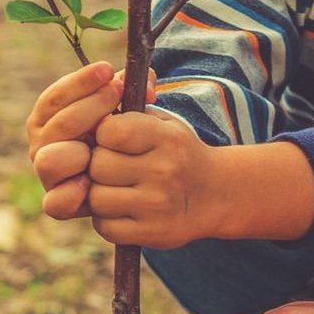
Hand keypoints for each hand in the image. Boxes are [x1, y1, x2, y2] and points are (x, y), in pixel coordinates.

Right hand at [29, 61, 122, 220]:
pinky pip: (54, 204)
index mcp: (49, 118)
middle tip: (117, 93)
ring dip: (74, 150)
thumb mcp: (123, 109)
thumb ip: (131, 91)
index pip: (55, 97)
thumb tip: (148, 81)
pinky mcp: (59, 203)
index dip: (79, 82)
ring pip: (49, 161)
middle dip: (89, 106)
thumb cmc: (118, 135)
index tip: (106, 70)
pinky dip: (68, 194)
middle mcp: (43, 145)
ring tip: (100, 143)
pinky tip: (88, 183)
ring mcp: (49, 175)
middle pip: (58, 125)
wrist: (124, 177)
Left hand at [87, 90, 227, 249]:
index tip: (113, 138)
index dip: (104, 133)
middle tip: (113, 165)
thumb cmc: (177, 152)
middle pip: (99, 165)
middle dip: (99, 164)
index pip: (110, 131)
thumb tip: (112, 79)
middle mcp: (164, 171)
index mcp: (167, 138)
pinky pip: (105, 226)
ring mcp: (159, 206)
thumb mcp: (165, 122)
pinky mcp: (152, 234)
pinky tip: (123, 209)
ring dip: (100, 194)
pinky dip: (107, 219)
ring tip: (117, 187)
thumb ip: (134, 103)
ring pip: (97, 199)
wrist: (216, 194)